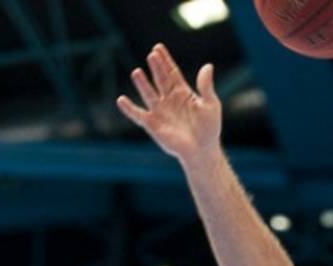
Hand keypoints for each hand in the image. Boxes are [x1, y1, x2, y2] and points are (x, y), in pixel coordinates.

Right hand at [116, 43, 221, 158]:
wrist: (203, 150)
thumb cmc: (209, 128)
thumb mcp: (211, 105)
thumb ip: (206, 86)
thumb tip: (208, 66)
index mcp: (182, 92)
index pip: (171, 72)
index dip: (165, 60)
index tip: (158, 47)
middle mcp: (168, 99)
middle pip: (160, 79)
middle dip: (156, 67)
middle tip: (152, 55)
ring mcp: (159, 111)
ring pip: (148, 93)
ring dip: (142, 84)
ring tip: (137, 72)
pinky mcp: (153, 125)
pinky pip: (138, 115)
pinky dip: (129, 109)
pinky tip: (121, 100)